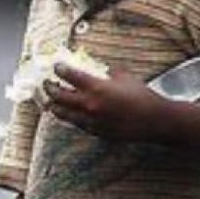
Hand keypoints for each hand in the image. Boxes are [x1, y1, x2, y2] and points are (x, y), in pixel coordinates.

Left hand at [45, 64, 165, 142]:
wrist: (153, 120)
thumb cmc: (141, 96)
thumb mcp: (124, 77)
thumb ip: (108, 72)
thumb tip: (99, 69)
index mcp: (96, 87)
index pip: (69, 76)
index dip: (60, 69)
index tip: (56, 66)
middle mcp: (88, 105)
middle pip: (59, 96)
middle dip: (50, 88)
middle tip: (47, 84)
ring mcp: (89, 120)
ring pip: (62, 114)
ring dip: (54, 106)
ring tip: (51, 101)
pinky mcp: (94, 131)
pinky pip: (75, 123)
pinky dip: (69, 117)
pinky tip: (68, 113)